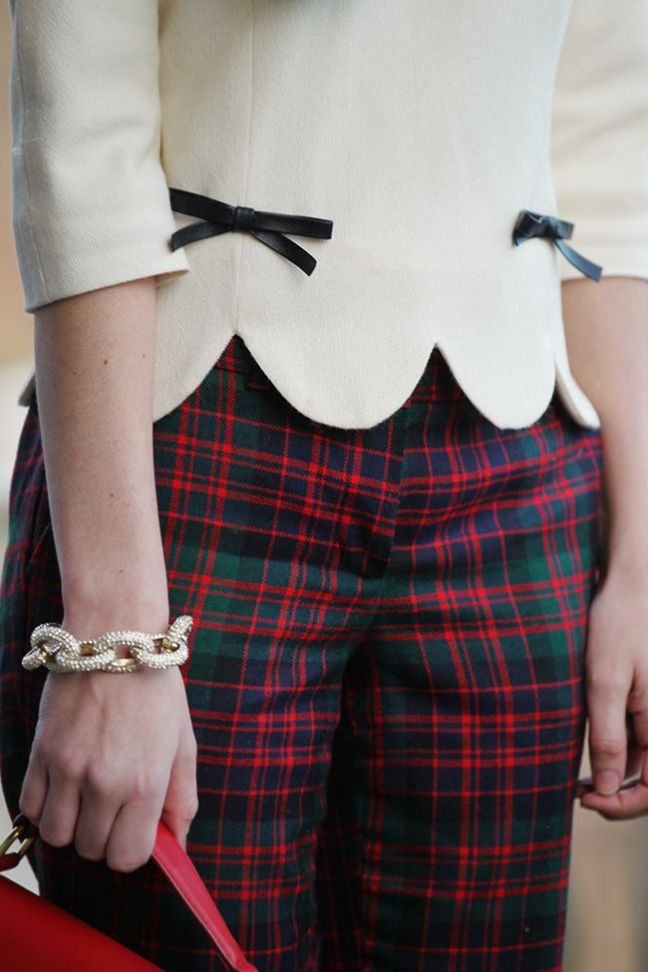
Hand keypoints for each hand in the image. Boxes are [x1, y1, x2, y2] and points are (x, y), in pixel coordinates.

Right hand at [18, 609, 198, 870]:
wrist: (115, 637)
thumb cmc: (155, 689)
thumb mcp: (183, 742)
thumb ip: (182, 798)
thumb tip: (177, 843)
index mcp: (146, 782)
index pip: (128, 858)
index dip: (131, 850)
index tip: (134, 829)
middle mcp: (105, 781)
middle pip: (91, 850)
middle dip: (103, 836)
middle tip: (112, 806)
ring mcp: (68, 768)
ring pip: (56, 835)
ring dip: (71, 824)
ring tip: (85, 795)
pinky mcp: (41, 751)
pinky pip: (29, 806)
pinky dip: (44, 804)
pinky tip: (63, 783)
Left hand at [577, 563, 647, 818]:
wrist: (630, 586)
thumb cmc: (618, 627)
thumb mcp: (605, 682)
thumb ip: (609, 736)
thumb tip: (608, 790)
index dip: (623, 806)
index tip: (586, 800)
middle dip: (617, 795)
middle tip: (578, 795)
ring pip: (642, 761)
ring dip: (615, 776)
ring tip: (577, 780)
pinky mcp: (645, 701)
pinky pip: (637, 738)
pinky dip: (616, 751)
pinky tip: (588, 750)